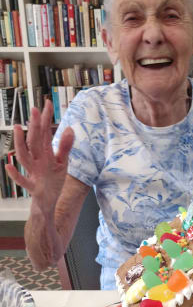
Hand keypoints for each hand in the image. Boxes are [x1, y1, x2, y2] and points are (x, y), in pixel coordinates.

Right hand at [5, 100, 73, 214]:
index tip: (47, 103)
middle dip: (35, 126)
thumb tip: (69, 128)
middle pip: (35, 141)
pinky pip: (23, 181)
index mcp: (45, 154)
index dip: (46, 119)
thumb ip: (65, 146)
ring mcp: (34, 173)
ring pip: (25, 157)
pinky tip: (8, 165)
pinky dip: (15, 175)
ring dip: (21, 144)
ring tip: (18, 128)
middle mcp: (37, 161)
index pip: (45, 133)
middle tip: (35, 109)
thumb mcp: (62, 163)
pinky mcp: (33, 187)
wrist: (47, 202)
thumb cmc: (53, 181)